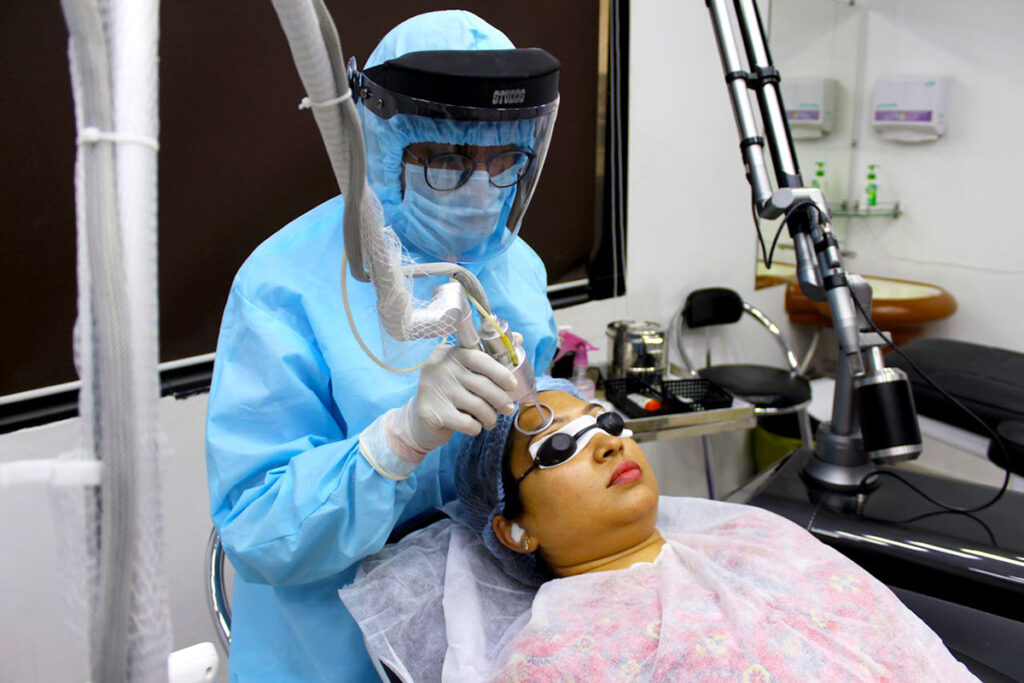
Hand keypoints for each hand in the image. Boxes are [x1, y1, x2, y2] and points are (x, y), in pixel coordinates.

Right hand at [391, 344, 517, 454]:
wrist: (418, 420)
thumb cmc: (449, 393)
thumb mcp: (465, 372)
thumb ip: (489, 357)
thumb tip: (519, 338)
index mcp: (449, 352)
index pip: (480, 358)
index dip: (501, 373)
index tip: (512, 386)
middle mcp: (439, 367)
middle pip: (482, 384)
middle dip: (501, 400)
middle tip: (508, 409)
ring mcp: (433, 389)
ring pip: (477, 405)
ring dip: (491, 417)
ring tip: (491, 420)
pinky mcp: (431, 412)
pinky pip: (467, 423)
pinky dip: (476, 428)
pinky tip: (475, 426)